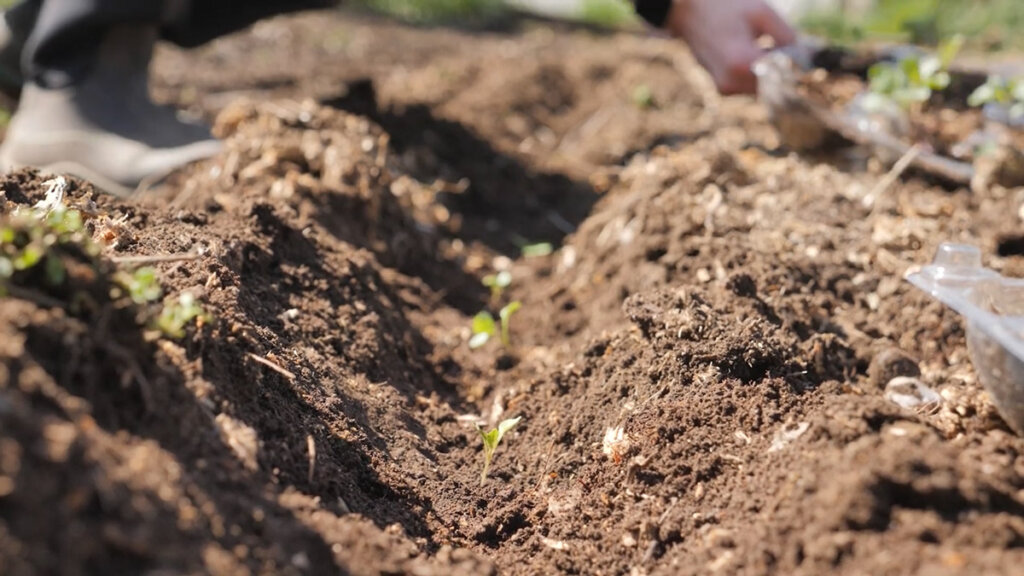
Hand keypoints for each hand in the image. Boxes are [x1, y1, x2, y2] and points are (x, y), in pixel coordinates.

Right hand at [665, 0, 795, 94]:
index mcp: (743, 63)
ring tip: (774, 51)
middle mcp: (732, 82)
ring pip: (763, 88)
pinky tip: (758, 55)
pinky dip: (759, 74)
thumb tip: (807, 56)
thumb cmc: (724, 6)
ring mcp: (725, 88)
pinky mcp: (721, 87)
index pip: (785, 77)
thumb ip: (787, 36)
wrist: (687, 11)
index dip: (801, 68)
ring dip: (773, 74)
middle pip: (775, 86)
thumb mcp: (761, 13)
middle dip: (787, 71)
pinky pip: (750, 86)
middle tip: (798, 54)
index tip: (813, 61)